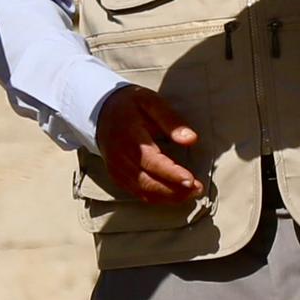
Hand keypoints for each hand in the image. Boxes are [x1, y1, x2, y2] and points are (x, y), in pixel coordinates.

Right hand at [91, 85, 207, 207]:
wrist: (102, 112)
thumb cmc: (130, 105)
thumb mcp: (151, 102)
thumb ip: (171, 120)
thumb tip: (191, 139)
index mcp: (129, 136)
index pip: (151, 161)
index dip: (171, 174)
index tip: (191, 180)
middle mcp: (120, 157)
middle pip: (148, 181)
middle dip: (175, 190)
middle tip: (198, 189)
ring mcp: (116, 169)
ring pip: (143, 191)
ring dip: (169, 197)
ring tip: (192, 193)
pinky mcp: (117, 176)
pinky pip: (137, 193)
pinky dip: (157, 197)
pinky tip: (174, 195)